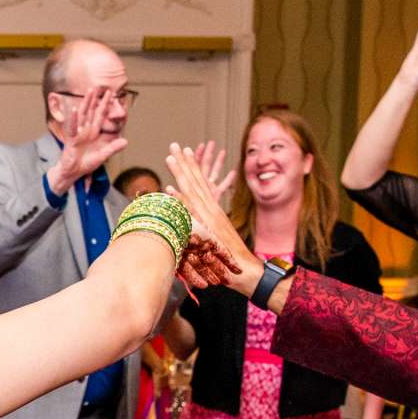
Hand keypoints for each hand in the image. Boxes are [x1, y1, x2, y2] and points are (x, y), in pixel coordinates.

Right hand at [48, 88, 127, 193]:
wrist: (73, 172)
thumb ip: (113, 148)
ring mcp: (78, 133)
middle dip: (94, 99)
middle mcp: (86, 130)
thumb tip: (126, 141)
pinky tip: (75, 109)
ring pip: (82, 115)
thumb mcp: (102, 156)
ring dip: (86, 103)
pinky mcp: (71, 140)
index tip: (110, 94)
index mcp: (93, 132)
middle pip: (91, 111)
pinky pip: (72, 128)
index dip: (105, 105)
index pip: (100, 115)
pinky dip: (73, 119)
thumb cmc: (86, 163)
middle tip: (98, 86)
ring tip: (89, 92)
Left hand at [164, 141, 258, 296]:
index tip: (183, 152)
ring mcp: (211, 219)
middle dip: (184, 162)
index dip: (192, 167)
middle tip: (174, 144)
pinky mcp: (209, 230)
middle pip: (196, 181)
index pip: (201, 183)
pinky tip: (170, 189)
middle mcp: (212, 210)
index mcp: (214, 210)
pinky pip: (192, 212)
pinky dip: (181, 200)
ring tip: (171, 157)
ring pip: (194, 191)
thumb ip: (203, 229)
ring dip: (181, 173)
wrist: (247, 273)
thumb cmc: (229, 261)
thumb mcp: (214, 239)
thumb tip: (189, 227)